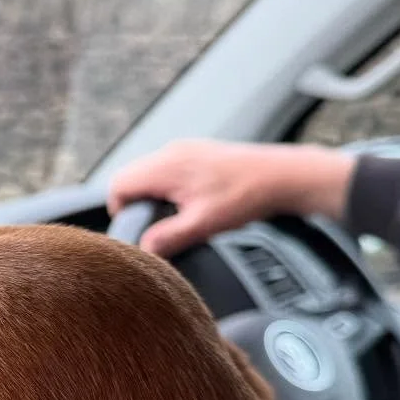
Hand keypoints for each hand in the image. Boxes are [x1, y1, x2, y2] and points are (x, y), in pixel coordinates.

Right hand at [107, 139, 356, 256]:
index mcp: (166, 167)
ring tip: (172, 216)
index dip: (119, 210)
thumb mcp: (203, 224)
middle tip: (152, 226)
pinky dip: (166, 186)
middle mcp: (170, 152)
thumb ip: (169, 238)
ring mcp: (184, 149)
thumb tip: (144, 250)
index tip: (134, 228)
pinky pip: (166, 168)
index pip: (119, 185)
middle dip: (134, 203)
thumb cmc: (245, 196)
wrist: (281, 175)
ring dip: (151, 195)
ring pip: (148, 172)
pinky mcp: (196, 152)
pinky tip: (188, 203)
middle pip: (130, 177)